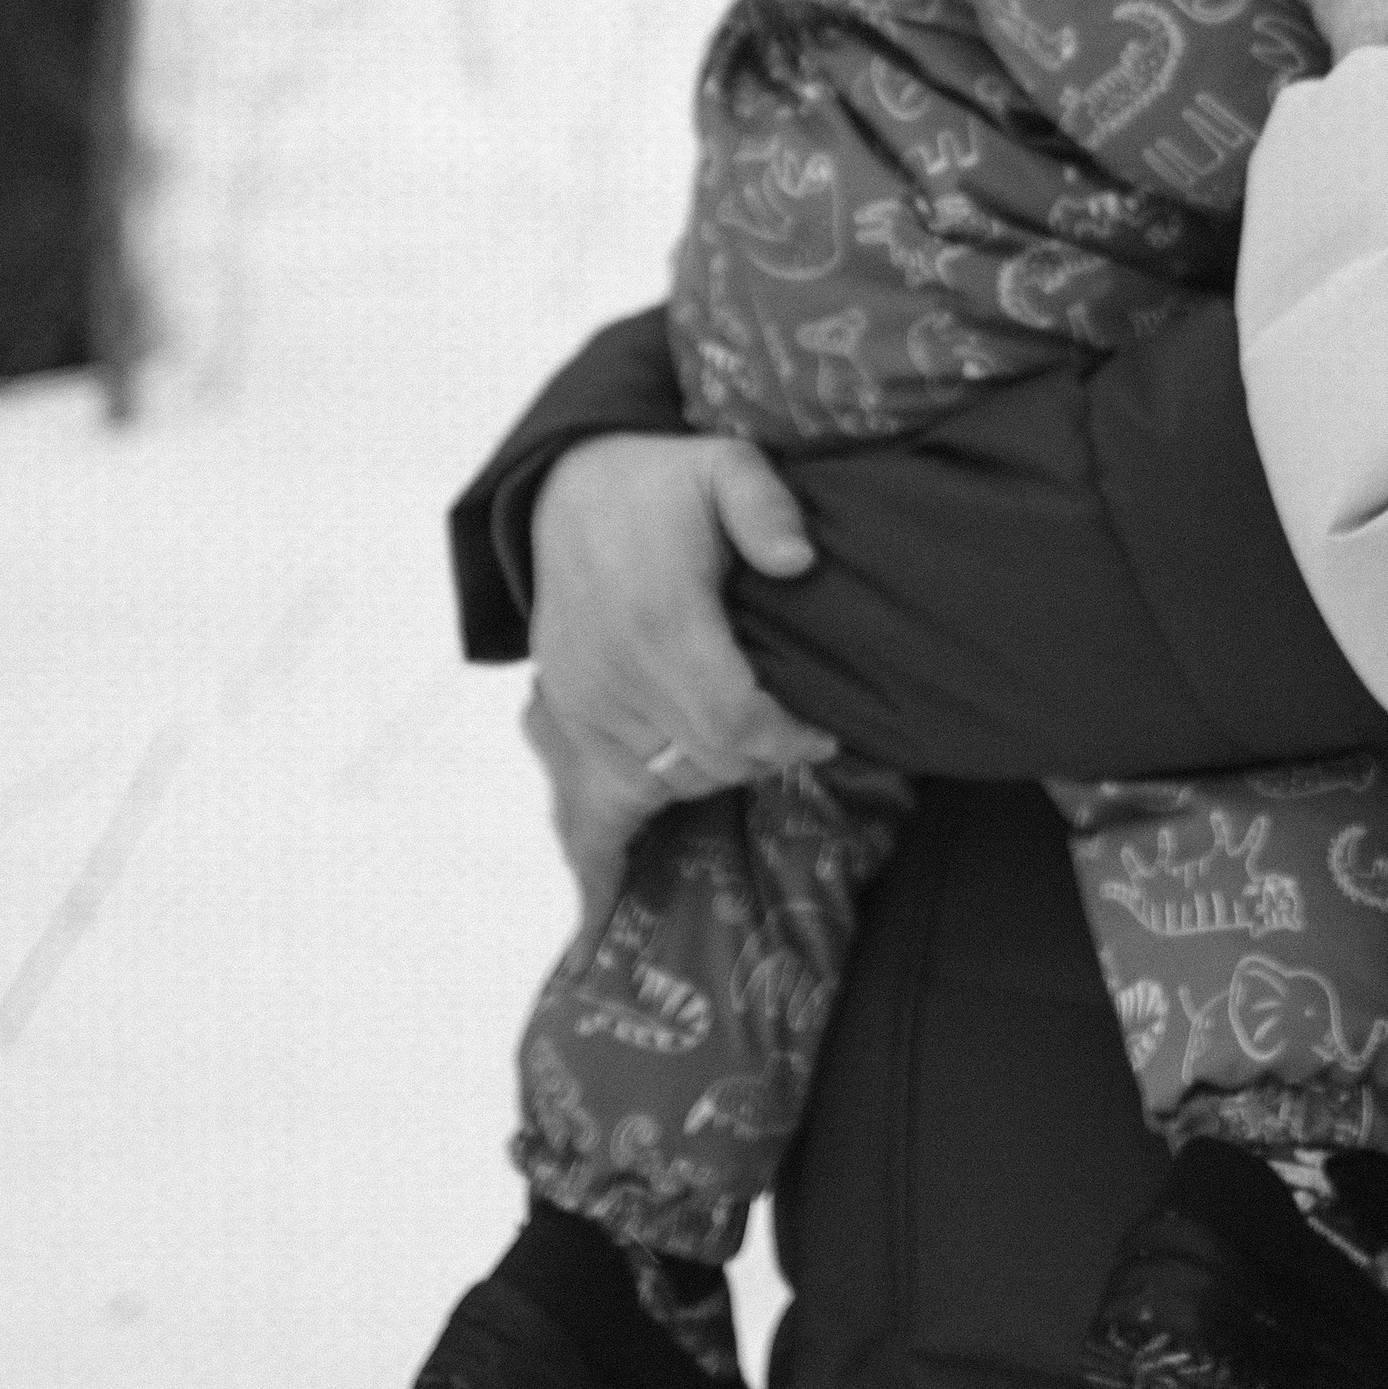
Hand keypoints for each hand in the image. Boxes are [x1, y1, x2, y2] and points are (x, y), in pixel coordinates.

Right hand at [526, 431, 835, 934]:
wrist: (566, 490)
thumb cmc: (660, 482)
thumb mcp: (722, 463)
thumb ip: (764, 505)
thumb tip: (797, 560)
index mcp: (660, 618)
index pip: (734, 717)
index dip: (787, 737)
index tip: (825, 732)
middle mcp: (613, 672)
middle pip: (704, 760)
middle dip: (761, 760)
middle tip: (795, 737)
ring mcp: (580, 702)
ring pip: (659, 786)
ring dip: (710, 782)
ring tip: (746, 755)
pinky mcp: (562, 719)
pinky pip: (577, 809)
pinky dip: (594, 866)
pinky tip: (603, 925)